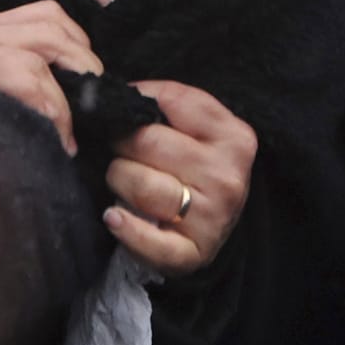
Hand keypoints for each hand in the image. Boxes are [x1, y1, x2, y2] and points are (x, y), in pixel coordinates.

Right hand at [0, 1, 100, 153]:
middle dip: (85, 67)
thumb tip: (58, 98)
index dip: (77, 47)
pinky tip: (55, 143)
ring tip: (70, 133)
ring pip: (48, 50)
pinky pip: (32, 81)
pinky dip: (54, 115)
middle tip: (93, 110)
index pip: (45, 17)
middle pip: (54, 25)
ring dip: (71, 97)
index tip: (87, 83)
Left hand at [100, 81, 254, 274]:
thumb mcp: (197, 129)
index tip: (128, 113)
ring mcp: (213, 218)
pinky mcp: (193, 254)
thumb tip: (109, 91)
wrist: (211, 228)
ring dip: (118, 180)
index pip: (171, 100)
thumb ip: (166, 102)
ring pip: (140, 185)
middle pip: (148, 143)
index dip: (137, 104)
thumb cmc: (195, 169)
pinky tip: (113, 217)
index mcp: (235, 136)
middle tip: (122, 152)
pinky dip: (124, 228)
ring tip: (123, 181)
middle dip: (122, 144)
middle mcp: (228, 176)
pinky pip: (148, 240)